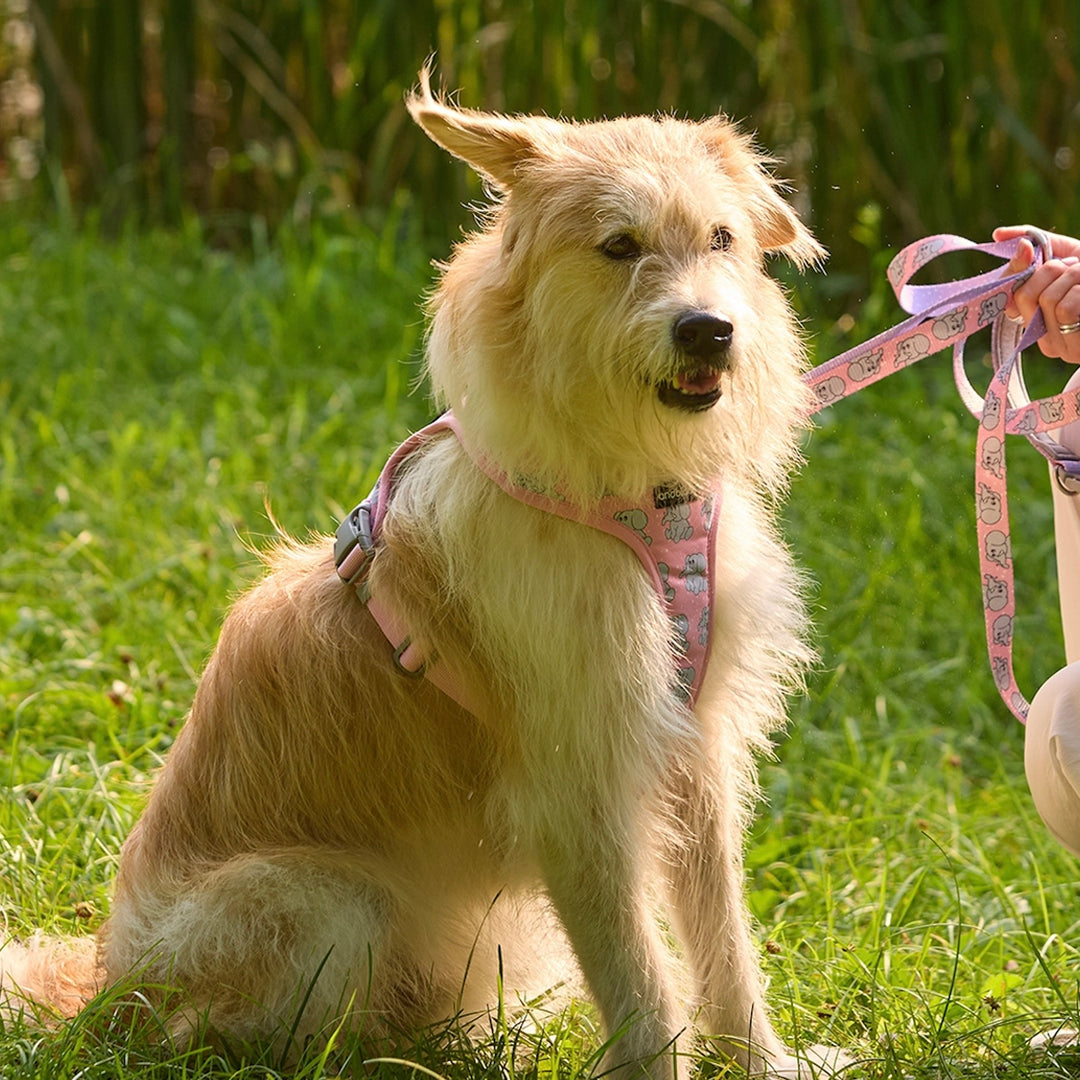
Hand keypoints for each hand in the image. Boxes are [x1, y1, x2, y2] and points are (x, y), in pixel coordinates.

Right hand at [995, 225, 1079, 361]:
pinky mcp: (1076, 349)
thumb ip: (1033, 242)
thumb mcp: (1067, 252)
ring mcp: (1061, 347)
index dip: (1017, 269)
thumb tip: (998, 235)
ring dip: (1075, 277)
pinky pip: (1067, 309)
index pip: (1006, 295)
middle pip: (1025, 295)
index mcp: (1034, 319)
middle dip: (1053, 269)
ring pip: (1049, 300)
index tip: (1030, 250)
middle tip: (1074, 270)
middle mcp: (1043, 338)